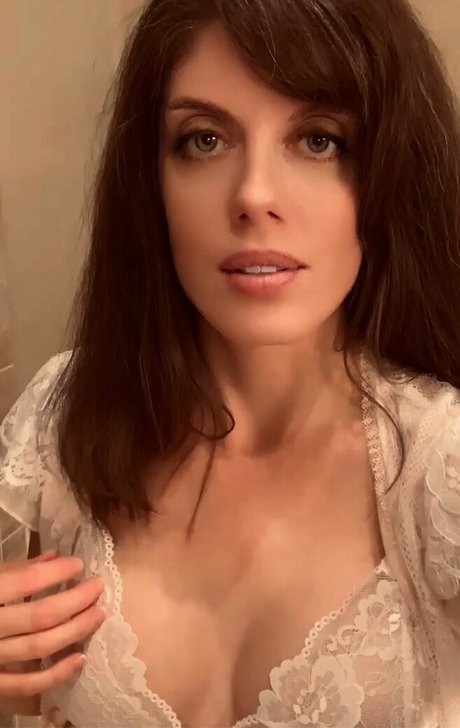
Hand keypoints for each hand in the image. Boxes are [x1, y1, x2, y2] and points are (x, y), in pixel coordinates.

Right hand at [0, 550, 104, 696]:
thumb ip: (14, 569)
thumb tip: (54, 558)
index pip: (22, 582)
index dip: (55, 572)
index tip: (78, 564)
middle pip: (39, 616)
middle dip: (76, 600)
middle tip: (97, 587)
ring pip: (39, 647)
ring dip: (76, 630)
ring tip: (98, 614)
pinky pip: (27, 684)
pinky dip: (57, 673)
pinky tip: (80, 658)